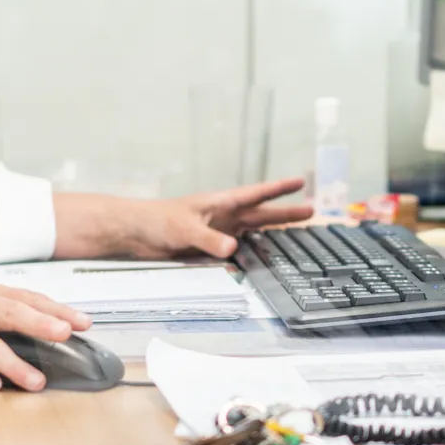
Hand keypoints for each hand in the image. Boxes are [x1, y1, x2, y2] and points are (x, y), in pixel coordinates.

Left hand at [57, 177, 313, 259]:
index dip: (279, 188)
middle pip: (261, 214)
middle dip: (286, 213)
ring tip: (295, 238)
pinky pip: (236, 254)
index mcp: (220, 203)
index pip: (256, 194)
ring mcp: (217, 233)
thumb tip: (233, 249)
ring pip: (252, 234)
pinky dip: (250, 257)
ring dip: (272, 235)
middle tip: (312, 211)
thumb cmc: (155, 220)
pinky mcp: (208, 250)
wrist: (133, 233)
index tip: (301, 181)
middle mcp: (222, 217)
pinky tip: (261, 263)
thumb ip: (209, 239)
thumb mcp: (184, 228)